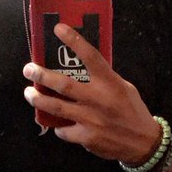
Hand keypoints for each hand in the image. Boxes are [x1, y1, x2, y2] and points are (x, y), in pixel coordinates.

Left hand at [23, 23, 159, 162]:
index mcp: (110, 82)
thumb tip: (83, 69)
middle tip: (29, 69)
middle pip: (64, 84)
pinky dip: (58, 126)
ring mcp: (90, 119)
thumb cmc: (133, 111)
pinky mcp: (86, 137)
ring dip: (38, 99)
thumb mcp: (124, 88)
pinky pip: (64, 130)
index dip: (74, 41)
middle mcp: (98, 99)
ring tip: (28, 93)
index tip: (58, 28)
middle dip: (42, 75)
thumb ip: (104, 79)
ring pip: (57, 107)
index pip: (90, 56)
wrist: (143, 143)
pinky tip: (55, 122)